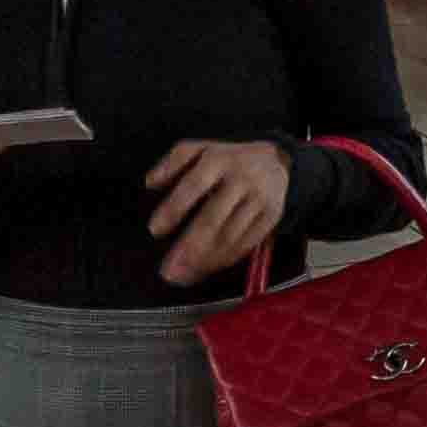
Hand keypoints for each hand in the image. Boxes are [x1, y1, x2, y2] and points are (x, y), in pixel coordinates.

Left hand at [143, 139, 291, 283]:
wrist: (277, 161)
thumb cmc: (227, 159)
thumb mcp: (200, 149)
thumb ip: (173, 162)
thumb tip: (149, 182)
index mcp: (219, 160)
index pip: (194, 185)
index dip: (174, 208)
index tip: (154, 230)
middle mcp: (241, 180)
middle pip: (213, 218)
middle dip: (189, 247)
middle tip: (168, 271)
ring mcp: (258, 200)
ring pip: (230, 236)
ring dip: (204, 260)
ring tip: (182, 276)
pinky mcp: (271, 218)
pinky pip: (246, 244)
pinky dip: (224, 260)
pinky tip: (205, 270)